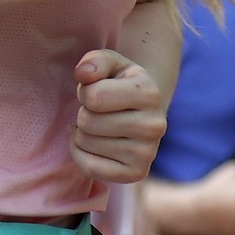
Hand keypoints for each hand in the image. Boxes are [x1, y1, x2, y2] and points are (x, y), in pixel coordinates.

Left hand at [69, 49, 167, 183]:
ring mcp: (148, 153)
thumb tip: (83, 74)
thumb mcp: (109, 63)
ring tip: (98, 126)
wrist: (141, 111)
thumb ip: (94, 61)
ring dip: (82, 133)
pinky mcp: (136, 173)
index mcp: (149, 93)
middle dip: (83, 113)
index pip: (94, 96)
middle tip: (97, 112)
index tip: (96, 91)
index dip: (85, 92)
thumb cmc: (118, 83)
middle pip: (87, 122)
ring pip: (86, 144)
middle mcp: (155, 125)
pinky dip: (80, 154)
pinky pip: (90, 168)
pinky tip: (92, 144)